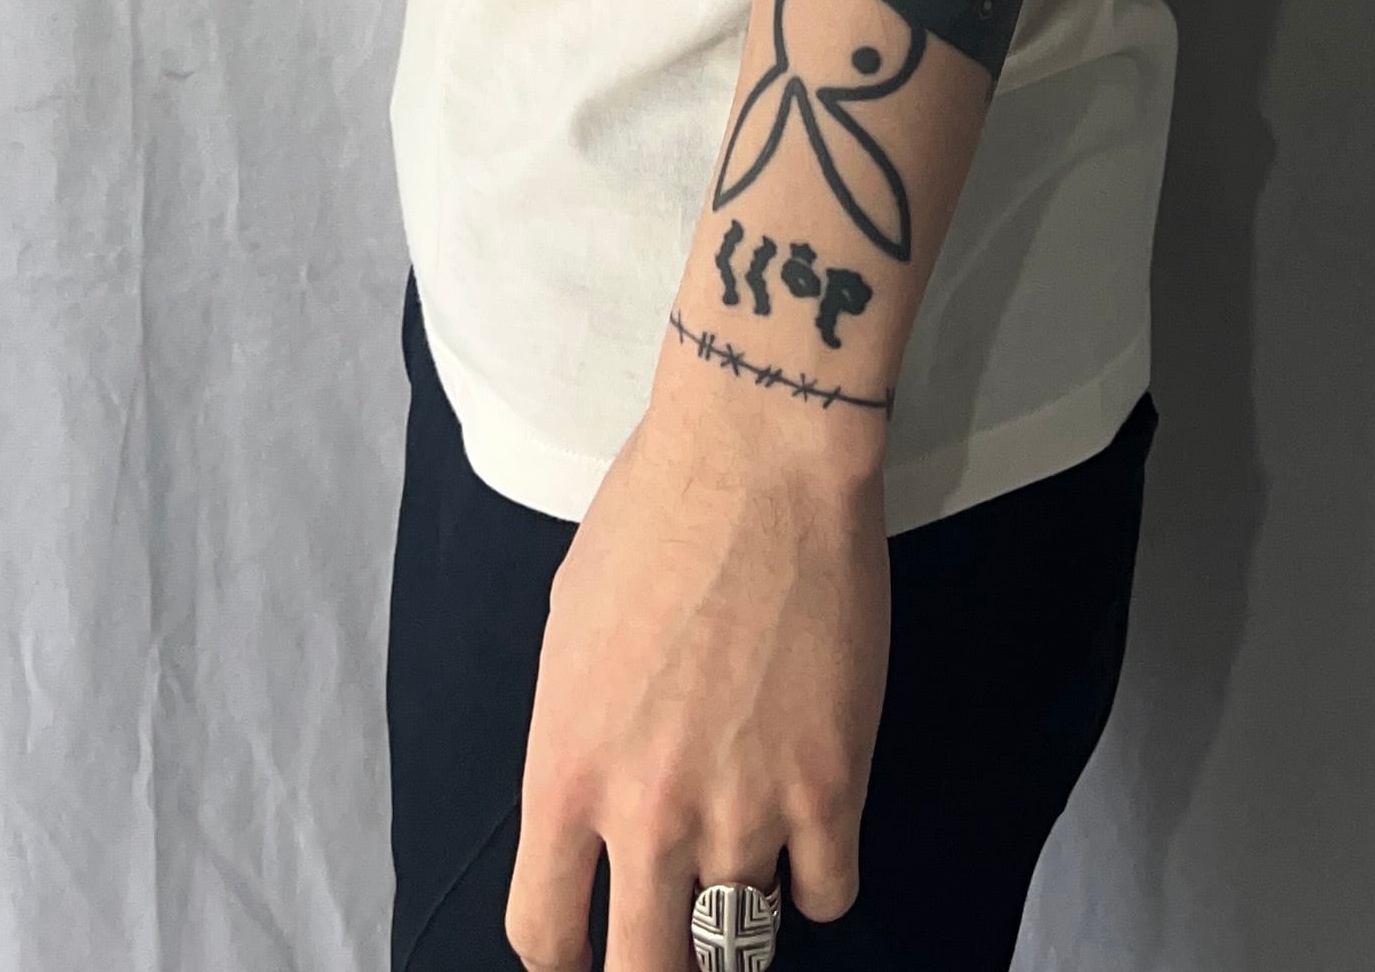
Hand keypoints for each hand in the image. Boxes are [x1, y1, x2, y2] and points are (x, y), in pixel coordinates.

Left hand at [505, 362, 889, 971]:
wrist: (758, 455)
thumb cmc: (653, 514)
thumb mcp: (569, 633)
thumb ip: (579, 737)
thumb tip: (596, 800)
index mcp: (563, 771)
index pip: (543, 937)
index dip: (566, 963)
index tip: (587, 955)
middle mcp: (645, 813)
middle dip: (660, 969)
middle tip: (679, 938)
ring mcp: (742, 808)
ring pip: (742, 937)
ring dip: (744, 902)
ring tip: (753, 841)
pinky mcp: (831, 787)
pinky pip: (828, 892)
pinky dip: (820, 872)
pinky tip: (815, 822)